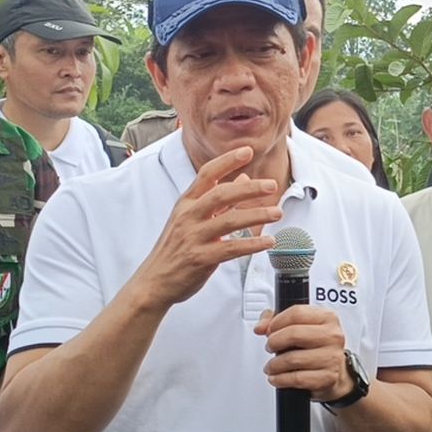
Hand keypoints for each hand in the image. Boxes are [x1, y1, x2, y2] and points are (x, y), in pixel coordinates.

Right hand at [131, 146, 282, 308]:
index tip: (248, 151)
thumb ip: (219, 200)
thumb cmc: (175, 248)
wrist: (154, 281)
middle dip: (250, 188)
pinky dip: (252, 244)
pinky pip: (231, 248)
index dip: (227, 160)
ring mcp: (193, 237)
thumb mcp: (191, 218)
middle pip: (221, 194)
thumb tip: (243, 178)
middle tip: (271, 185)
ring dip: (257, 215)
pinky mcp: (200, 258)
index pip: (207, 174)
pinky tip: (267, 241)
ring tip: (277, 213)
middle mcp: (189, 216)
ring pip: (230, 221)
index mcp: (187, 203)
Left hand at [254, 305, 350, 401]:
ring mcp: (331, 357)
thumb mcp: (300, 325)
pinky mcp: (327, 377)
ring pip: (292, 359)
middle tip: (270, 347)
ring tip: (271, 365)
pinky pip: (297, 378)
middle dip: (274, 342)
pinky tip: (276, 377)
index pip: (296, 313)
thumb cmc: (316, 345)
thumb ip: (275, 319)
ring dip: (275, 364)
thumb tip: (260, 327)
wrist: (337, 371)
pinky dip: (281, 379)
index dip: (277, 322)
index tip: (269, 330)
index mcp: (327, 318)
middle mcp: (332, 336)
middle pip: (293, 334)